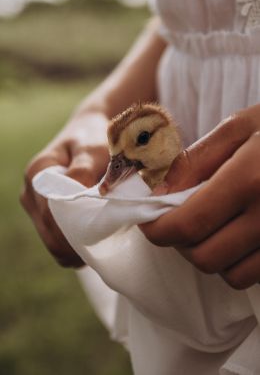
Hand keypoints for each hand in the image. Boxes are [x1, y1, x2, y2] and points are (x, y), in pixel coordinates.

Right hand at [21, 112, 108, 267]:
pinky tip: (95, 239)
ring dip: (76, 246)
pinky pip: (57, 239)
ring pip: (53, 241)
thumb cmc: (94, 136)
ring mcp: (36, 204)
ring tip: (104, 241)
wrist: (90, 128)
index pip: (50, 216)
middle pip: (49, 233)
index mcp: (38, 173)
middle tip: (108, 244)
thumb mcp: (93, 149)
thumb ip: (84, 171)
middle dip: (77, 244)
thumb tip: (81, 199)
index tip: (102, 237)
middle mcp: (31, 191)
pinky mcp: (46, 213)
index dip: (74, 232)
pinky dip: (74, 244)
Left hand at [141, 104, 259, 288]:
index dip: (157, 228)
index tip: (149, 221)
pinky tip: (237, 235)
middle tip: (179, 220)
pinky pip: (253, 276)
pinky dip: (235, 263)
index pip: (188, 224)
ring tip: (212, 225)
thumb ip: (194, 160)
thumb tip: (157, 193)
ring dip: (209, 254)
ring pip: (229, 274)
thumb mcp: (239, 128)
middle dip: (181, 242)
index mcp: (251, 179)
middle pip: (204, 256)